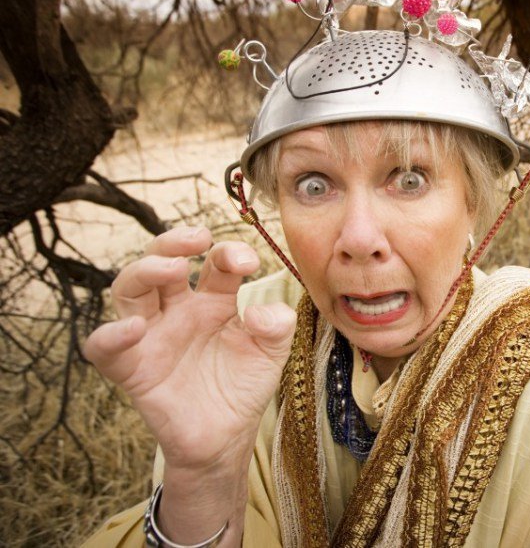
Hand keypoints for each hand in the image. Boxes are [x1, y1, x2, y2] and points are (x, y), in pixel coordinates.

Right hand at [83, 226, 295, 471]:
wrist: (225, 439)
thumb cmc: (243, 387)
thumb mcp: (272, 353)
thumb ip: (277, 326)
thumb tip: (260, 312)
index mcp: (214, 300)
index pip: (214, 262)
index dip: (228, 253)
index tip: (248, 262)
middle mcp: (178, 310)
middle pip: (161, 261)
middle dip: (174, 242)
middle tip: (198, 239)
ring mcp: (152, 335)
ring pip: (129, 289)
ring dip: (145, 271)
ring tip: (173, 269)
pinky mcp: (132, 369)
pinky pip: (104, 348)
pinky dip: (111, 335)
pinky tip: (135, 328)